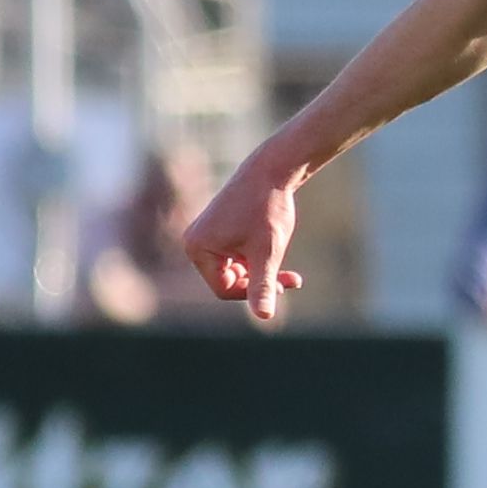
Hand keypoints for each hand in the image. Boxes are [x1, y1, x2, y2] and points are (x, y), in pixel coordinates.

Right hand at [182, 161, 306, 322]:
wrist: (272, 170)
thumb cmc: (267, 209)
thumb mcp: (266, 253)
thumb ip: (262, 286)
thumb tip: (264, 317)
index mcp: (197, 249)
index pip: (224, 290)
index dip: (253, 292)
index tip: (283, 284)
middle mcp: (194, 242)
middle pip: (229, 280)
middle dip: (260, 280)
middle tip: (292, 279)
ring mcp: (205, 234)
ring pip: (236, 268)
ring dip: (261, 269)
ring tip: (288, 267)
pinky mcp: (217, 228)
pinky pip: (236, 254)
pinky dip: (257, 256)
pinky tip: (276, 246)